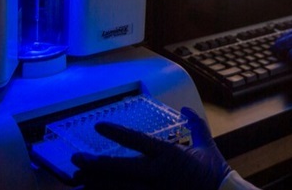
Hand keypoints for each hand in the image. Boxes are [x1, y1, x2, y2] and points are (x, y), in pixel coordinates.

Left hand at [70, 106, 230, 189]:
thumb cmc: (215, 173)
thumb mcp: (207, 145)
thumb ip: (195, 125)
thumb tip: (185, 109)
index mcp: (170, 155)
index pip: (137, 140)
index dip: (116, 133)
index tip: (98, 126)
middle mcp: (158, 174)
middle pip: (120, 169)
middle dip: (95, 165)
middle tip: (76, 160)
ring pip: (118, 189)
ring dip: (96, 185)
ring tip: (79, 180)